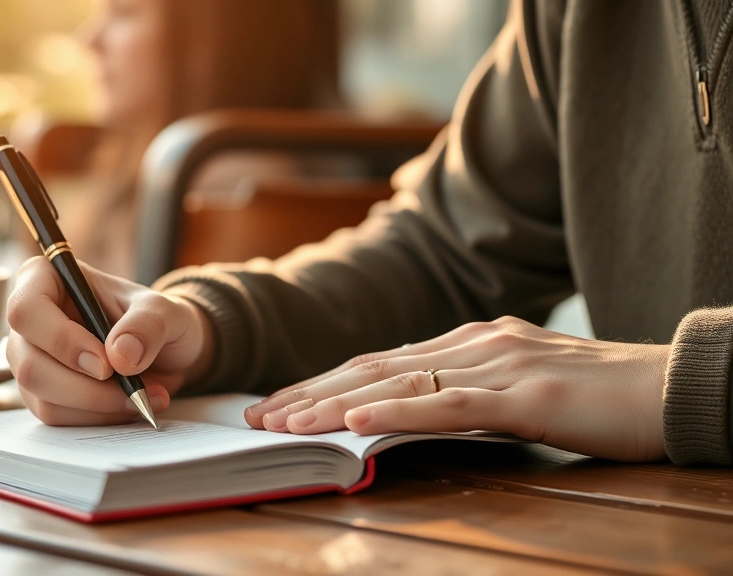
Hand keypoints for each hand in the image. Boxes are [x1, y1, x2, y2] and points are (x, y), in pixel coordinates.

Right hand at [6, 256, 214, 425]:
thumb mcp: (166, 312)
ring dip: (96, 406)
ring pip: (41, 395)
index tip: (105, 365)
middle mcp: (30, 320)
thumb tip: (121, 355)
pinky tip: (128, 405)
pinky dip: (96, 418)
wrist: (166, 352)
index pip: (27, 310)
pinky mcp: (41, 392)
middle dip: (84, 388)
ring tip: (143, 397)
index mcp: (46, 279)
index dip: (61, 341)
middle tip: (133, 391)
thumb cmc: (156, 320)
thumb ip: (148, 325)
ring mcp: (30, 358)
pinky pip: (56, 416)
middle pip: (29, 363)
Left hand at [245, 316, 668, 461]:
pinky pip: (447, 403)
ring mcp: (497, 364)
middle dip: (309, 392)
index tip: (279, 404)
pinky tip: (355, 420)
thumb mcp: (520, 386)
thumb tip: (412, 407)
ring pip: (397, 381)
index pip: (379, 361)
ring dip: (333, 403)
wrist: (673, 385)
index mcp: (470, 339)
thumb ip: (468, 390)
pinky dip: (396, 410)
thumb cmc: (598, 394)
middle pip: (373, 367)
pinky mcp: (524, 395)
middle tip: (259, 418)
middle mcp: (474, 341)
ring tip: (285, 423)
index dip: (323, 382)